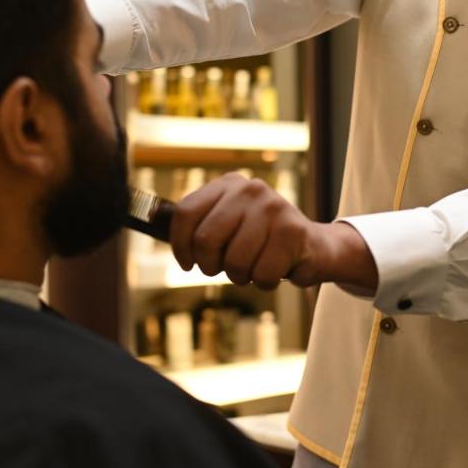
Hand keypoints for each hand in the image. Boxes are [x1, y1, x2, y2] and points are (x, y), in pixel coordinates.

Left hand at [170, 173, 378, 291]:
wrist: (316, 248)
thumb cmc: (263, 242)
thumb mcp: (230, 226)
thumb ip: (199, 225)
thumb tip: (151, 220)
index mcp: (229, 185)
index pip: (186, 213)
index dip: (180, 246)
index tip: (187, 264)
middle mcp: (249, 189)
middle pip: (205, 240)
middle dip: (213, 266)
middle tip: (229, 269)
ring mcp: (273, 207)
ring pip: (234, 262)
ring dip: (243, 277)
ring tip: (258, 266)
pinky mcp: (292, 231)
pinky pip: (261, 274)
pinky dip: (266, 282)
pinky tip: (279, 269)